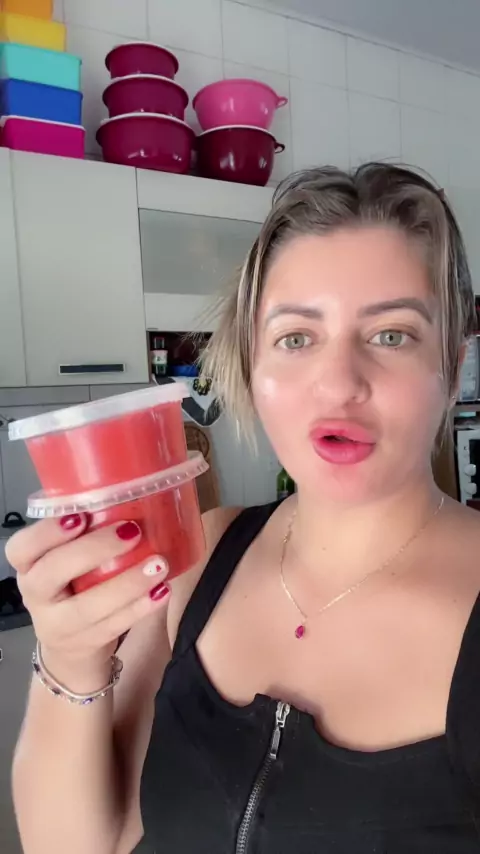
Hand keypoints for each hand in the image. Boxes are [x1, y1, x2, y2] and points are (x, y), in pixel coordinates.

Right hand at [6, 515, 169, 680]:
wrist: (68, 644)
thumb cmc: (73, 582)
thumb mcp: (66, 557)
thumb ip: (84, 532)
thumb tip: (129, 492)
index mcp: (28, 564)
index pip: (21, 547)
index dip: (47, 532)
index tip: (81, 516)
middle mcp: (35, 594)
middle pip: (52, 573)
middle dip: (93, 550)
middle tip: (133, 532)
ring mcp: (56, 624)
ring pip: (87, 607)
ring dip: (127, 584)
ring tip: (159, 564)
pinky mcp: (84, 644)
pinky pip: (113, 627)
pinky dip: (140, 608)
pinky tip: (161, 591)